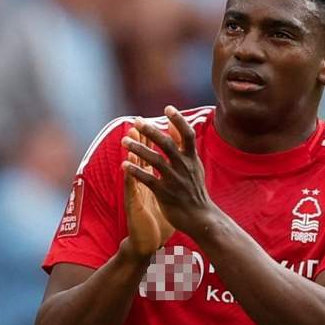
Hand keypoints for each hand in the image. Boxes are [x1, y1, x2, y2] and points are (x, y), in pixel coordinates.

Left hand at [121, 106, 214, 238]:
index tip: (168, 107)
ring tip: (124, 141)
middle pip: (167, 144)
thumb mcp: (193, 165)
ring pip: (155, 160)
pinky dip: (136, 172)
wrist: (200, 217)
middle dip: (151, 131)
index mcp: (192, 158)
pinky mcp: (165, 193)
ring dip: (138, 150)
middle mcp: (184, 167)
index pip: (187, 134)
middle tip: (137, 122)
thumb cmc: (194, 189)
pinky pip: (148, 180)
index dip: (178, 120)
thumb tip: (173, 124)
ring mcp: (175, 180)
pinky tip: (124, 165)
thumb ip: (183, 145)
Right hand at [121, 127, 174, 259]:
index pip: (155, 155)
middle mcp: (145, 183)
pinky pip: (132, 188)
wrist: (150, 243)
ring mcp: (139, 193)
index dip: (156, 140)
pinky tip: (126, 166)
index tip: (160, 123)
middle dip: (142, 140)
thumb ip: (172, 181)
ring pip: (135, 169)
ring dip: (132, 154)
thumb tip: (182, 169)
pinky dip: (130, 176)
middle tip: (138, 123)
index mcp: (155, 180)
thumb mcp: (169, 196)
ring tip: (128, 139)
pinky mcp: (135, 205)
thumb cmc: (161, 220)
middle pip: (143, 157)